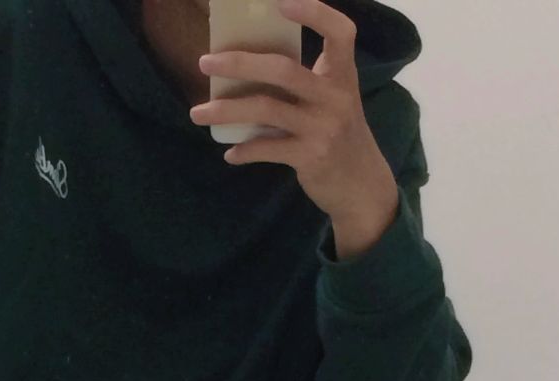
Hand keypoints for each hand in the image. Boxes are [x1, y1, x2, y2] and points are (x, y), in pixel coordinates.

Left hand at [191, 0, 398, 247]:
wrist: (361, 184)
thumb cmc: (339, 133)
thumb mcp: (334, 99)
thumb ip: (306, 81)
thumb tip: (248, 66)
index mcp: (342, 74)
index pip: (340, 32)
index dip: (314, 13)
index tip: (280, 3)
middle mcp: (335, 97)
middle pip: (283, 70)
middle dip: (239, 64)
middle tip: (205, 63)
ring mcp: (323, 128)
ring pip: (266, 109)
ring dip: (226, 111)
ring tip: (198, 113)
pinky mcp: (310, 157)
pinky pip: (268, 149)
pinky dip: (245, 150)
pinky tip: (230, 154)